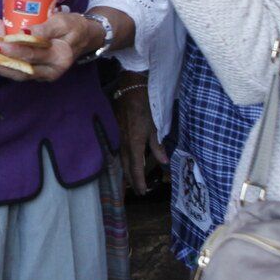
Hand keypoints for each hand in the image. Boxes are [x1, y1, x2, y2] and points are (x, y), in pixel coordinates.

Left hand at [0, 9, 102, 83]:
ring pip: (17, 74)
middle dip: (0, 62)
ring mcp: (43, 75)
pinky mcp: (36, 73)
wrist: (84, 37)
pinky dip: (3, 64)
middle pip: (22, 70)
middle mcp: (51, 71)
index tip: (0, 43)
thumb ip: (45, 28)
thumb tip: (25, 31)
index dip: (16, 50)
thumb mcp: (63, 22)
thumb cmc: (74, 26)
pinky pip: (17, 71)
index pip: (34, 55)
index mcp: (60, 58)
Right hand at [109, 72, 168, 195]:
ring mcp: (118, 136)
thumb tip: (163, 162)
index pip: (135, 167)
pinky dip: (123, 160)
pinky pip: (119, 150)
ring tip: (131, 181)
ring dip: (126, 171)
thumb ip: (157, 146)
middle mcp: (123, 142)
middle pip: (126, 166)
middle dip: (131, 180)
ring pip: (121, 159)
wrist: (131, 88)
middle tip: (137, 191)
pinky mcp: (116, 130)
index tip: (143, 192)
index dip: (139, 181)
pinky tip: (126, 162)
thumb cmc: (146, 105)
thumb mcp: (154, 126)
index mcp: (134, 143)